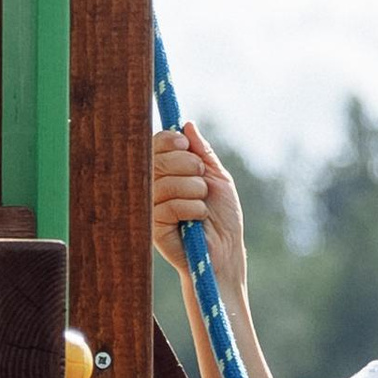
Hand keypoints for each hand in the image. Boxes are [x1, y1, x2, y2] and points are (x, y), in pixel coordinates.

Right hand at [152, 122, 247, 299]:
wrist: (226, 252)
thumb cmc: (222, 218)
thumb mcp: (217, 178)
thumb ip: (202, 153)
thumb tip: (186, 125)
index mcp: (167, 174)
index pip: (154, 147)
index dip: (168, 141)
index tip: (185, 145)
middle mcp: (154, 188)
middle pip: (157, 160)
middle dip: (187, 165)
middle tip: (203, 179)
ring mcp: (151, 209)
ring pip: (164, 183)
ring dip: (194, 189)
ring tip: (204, 202)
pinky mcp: (153, 229)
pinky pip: (168, 207)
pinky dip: (192, 208)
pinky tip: (199, 219)